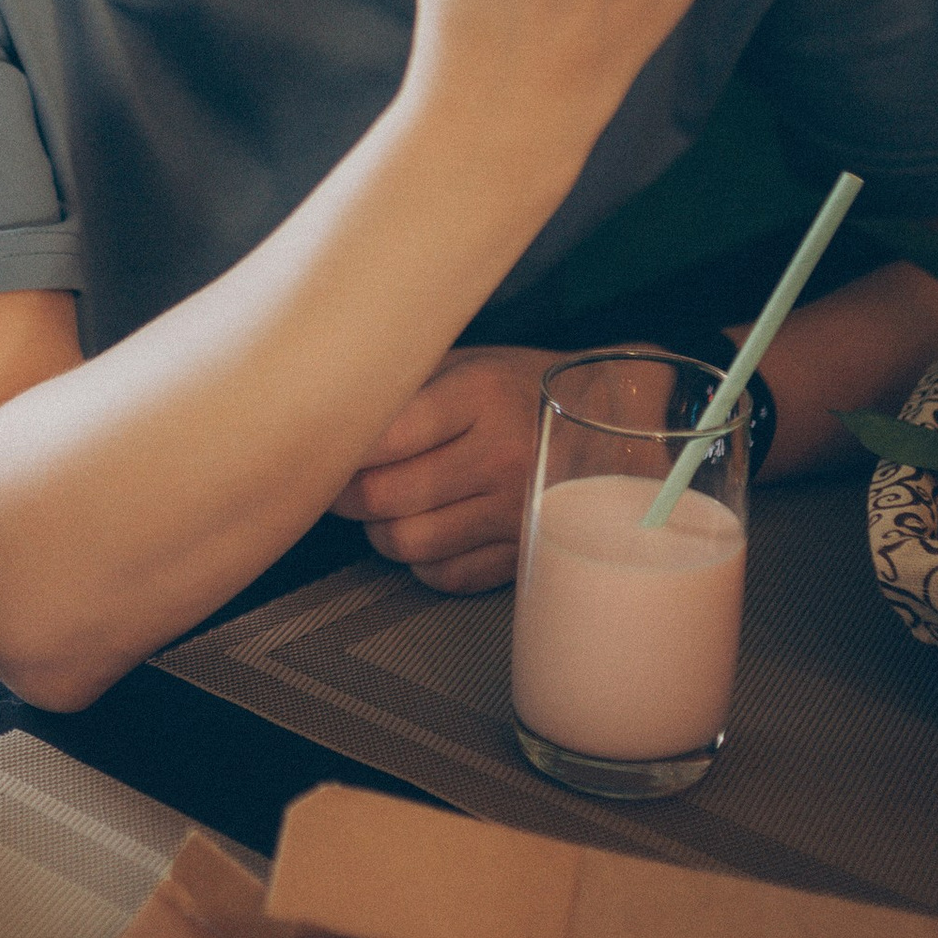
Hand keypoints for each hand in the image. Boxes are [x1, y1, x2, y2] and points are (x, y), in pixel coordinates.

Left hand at [333, 346, 553, 591]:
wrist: (613, 422)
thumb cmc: (521, 388)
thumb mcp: (467, 363)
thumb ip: (405, 385)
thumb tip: (330, 413)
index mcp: (479, 396)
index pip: (382, 438)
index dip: (338, 453)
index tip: (324, 452)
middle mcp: (500, 455)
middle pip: (385, 497)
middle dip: (347, 496)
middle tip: (342, 485)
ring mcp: (516, 509)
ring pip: (409, 543)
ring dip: (381, 532)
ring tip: (386, 509)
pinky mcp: (526, 551)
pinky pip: (447, 575)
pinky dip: (423, 561)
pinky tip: (429, 531)